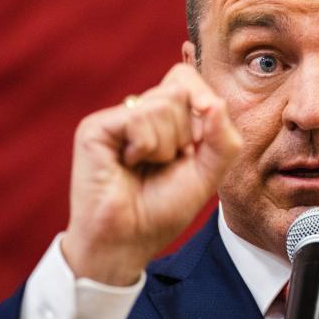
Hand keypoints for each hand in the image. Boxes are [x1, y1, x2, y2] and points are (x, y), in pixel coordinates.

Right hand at [62, 64, 240, 284]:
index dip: (202, 98)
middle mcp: (138, 112)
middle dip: (186, 133)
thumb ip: (223, 138)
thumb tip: (215, 102)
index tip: (200, 132)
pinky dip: (146, 147)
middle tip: (166, 162)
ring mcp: (116, 118)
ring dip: (166, 145)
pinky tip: (127, 164)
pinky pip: (139, 118)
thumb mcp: (208, 172)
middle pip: (180, 90)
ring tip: (146, 166)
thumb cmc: (162, 209)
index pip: (185, 79)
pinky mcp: (95, 128)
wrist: (127, 240)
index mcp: (163, 118)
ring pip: (163, 104)